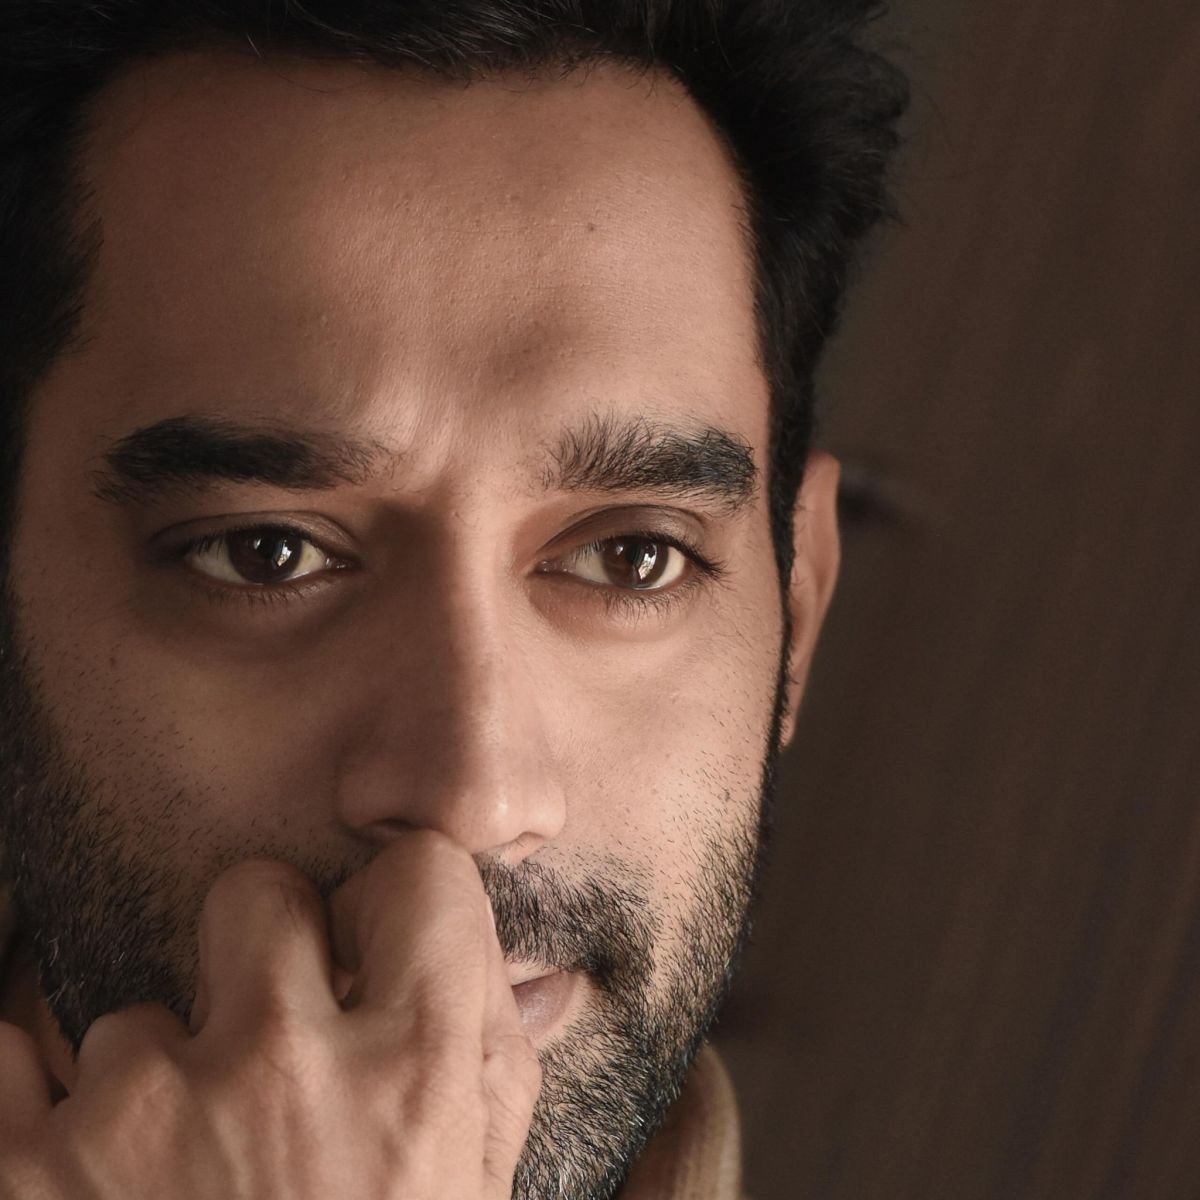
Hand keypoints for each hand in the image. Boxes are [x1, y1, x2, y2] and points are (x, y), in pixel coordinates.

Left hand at [0, 832, 540, 1198]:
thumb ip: (496, 1068)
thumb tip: (521, 967)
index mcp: (416, 1071)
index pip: (418, 871)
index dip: (393, 903)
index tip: (375, 940)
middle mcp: (285, 1068)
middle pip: (255, 892)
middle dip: (261, 949)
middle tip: (265, 1034)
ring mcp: (143, 1118)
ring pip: (131, 1014)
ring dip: (150, 1084)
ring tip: (177, 1186)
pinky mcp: (20, 1178)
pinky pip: (6, 1056)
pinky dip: (37, 1109)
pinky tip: (88, 1175)